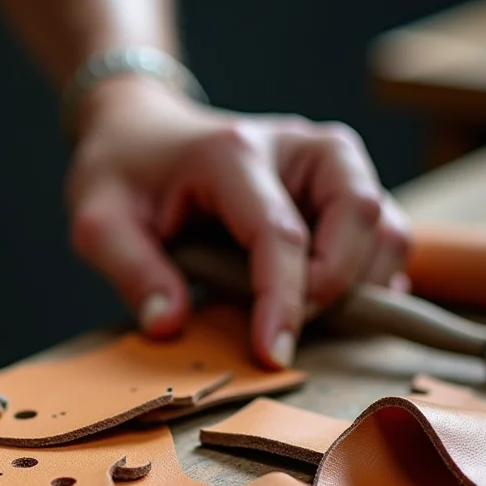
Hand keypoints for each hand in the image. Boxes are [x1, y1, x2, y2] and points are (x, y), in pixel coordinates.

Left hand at [66, 76, 410, 368]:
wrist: (142, 131)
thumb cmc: (122, 174)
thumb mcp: (98, 221)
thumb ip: (131, 272)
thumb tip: (169, 327)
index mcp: (233, 153)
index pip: (279, 233)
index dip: (283, 300)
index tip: (273, 354)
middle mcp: (298, 146)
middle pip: (360, 216)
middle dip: (331, 288)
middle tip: (279, 326)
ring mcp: (330, 161)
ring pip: (386, 226)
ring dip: (357, 284)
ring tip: (294, 310)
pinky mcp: (344, 182)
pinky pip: (386, 233)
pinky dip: (369, 275)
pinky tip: (321, 299)